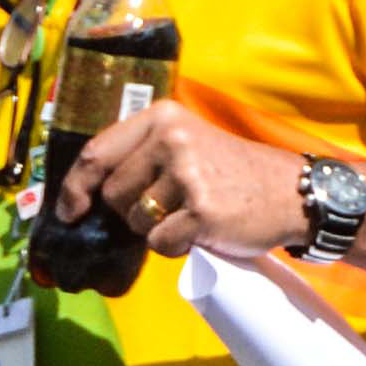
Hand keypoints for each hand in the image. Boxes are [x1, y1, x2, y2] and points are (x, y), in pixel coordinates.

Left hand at [56, 103, 312, 260]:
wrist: (294, 192)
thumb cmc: (234, 173)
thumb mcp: (187, 144)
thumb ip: (140, 157)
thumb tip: (80, 197)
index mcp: (162, 118)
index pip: (95, 155)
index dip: (73, 189)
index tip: (71, 211)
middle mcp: (172, 140)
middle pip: (112, 194)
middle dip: (132, 210)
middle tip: (171, 206)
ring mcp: (187, 175)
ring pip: (134, 221)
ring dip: (156, 229)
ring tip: (192, 215)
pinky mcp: (201, 210)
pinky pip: (160, 242)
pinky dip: (176, 247)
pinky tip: (203, 232)